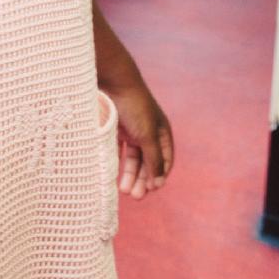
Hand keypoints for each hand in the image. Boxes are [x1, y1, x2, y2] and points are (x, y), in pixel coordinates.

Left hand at [108, 78, 173, 199]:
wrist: (114, 82)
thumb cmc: (134, 107)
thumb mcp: (147, 135)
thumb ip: (153, 159)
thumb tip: (158, 182)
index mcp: (162, 132)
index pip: (165, 160)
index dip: (159, 176)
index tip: (151, 189)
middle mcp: (149, 132)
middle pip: (148, 162)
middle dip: (143, 180)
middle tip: (135, 196)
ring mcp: (132, 131)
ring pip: (133, 159)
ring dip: (131, 175)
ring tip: (124, 191)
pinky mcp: (116, 129)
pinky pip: (119, 151)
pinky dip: (118, 163)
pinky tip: (114, 176)